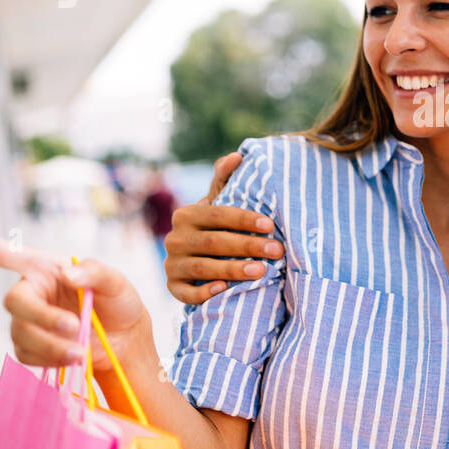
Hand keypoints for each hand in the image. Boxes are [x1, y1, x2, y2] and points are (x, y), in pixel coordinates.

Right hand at [0, 227, 150, 375]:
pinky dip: (51, 359)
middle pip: (15, 302)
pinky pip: (27, 356)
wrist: (127, 343)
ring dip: (53, 344)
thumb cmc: (120, 304)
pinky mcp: (32, 349)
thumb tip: (69, 275)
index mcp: (44, 268)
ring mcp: (28, 322)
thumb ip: (96, 272)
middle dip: (42, 318)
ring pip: (21, 333)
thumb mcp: (117, 282)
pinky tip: (73, 358)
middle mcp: (31, 292)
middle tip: (76, 327)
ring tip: (83, 349)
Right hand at [163, 151, 283, 305]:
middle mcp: (175, 238)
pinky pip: (185, 292)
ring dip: (232, 269)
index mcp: (186, 215)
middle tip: (277, 251)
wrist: (194, 260)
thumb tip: (237, 156)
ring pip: (203, 267)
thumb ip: (224, 181)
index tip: (270, 225)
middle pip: (214, 242)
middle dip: (247, 246)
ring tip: (261, 270)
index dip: (244, 219)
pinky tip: (224, 289)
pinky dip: (204, 292)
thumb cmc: (214, 228)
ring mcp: (172, 264)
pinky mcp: (173, 286)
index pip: (217, 214)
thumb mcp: (216, 205)